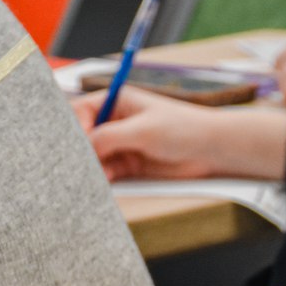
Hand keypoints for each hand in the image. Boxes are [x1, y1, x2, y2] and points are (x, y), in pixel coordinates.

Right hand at [71, 87, 221, 179]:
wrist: (211, 150)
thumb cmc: (182, 128)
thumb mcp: (143, 130)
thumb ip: (110, 137)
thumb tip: (83, 147)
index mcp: (116, 101)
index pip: (80, 111)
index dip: (74, 128)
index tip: (76, 145)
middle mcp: (115, 122)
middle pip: (84, 137)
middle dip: (79, 151)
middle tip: (78, 165)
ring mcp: (121, 145)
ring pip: (94, 158)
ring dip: (90, 168)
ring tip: (91, 177)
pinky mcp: (129, 166)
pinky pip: (107, 173)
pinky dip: (102, 179)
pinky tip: (102, 184)